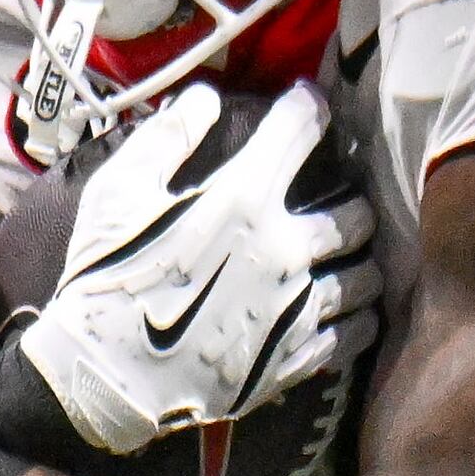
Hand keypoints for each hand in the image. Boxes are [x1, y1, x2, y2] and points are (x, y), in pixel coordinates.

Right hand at [11, 84, 379, 455]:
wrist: (107, 377)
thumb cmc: (106, 278)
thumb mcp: (117, 194)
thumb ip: (165, 139)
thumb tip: (204, 98)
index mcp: (243, 200)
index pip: (299, 132)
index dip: (309, 107)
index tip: (311, 104)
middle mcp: (285, 249)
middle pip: (358, 213)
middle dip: (354, 199)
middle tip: (341, 198)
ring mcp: (298, 306)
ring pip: (368, 274)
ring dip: (363, 259)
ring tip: (348, 256)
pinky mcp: (298, 356)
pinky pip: (355, 333)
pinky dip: (359, 318)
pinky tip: (346, 310)